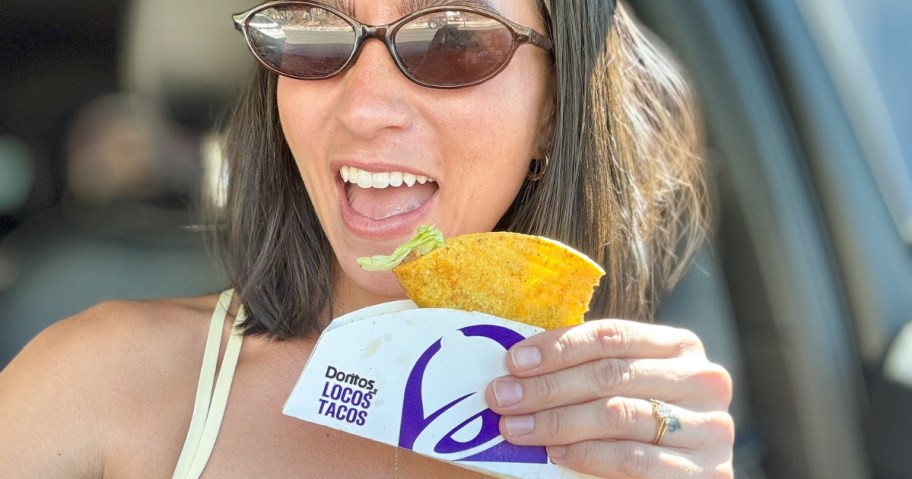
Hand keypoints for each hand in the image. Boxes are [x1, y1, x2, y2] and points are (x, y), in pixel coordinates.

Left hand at [485, 319, 733, 477]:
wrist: (682, 476)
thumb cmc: (643, 426)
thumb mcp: (625, 387)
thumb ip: (589, 372)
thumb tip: (519, 367)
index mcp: (681, 347)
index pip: (611, 336)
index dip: (558, 346)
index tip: (513, 361)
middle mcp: (703, 380)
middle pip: (610, 375)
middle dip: (547, 386)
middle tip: (503, 396)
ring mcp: (710, 428)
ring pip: (617, 415)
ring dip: (556, 422)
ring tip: (516, 428)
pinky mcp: (706, 472)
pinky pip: (631, 458)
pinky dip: (586, 454)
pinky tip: (554, 453)